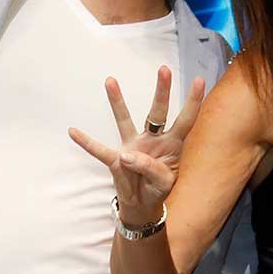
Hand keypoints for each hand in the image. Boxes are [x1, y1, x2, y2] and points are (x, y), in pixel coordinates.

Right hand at [69, 67, 202, 232]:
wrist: (142, 205)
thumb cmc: (157, 188)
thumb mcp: (164, 183)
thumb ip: (152, 170)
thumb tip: (127, 156)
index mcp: (172, 144)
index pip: (185, 120)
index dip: (192, 102)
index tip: (199, 80)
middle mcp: (152, 140)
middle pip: (157, 112)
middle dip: (162, 91)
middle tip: (164, 69)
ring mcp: (133, 146)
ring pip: (125, 120)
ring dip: (118, 102)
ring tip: (110, 80)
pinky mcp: (116, 160)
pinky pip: (100, 150)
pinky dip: (87, 142)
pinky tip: (73, 131)